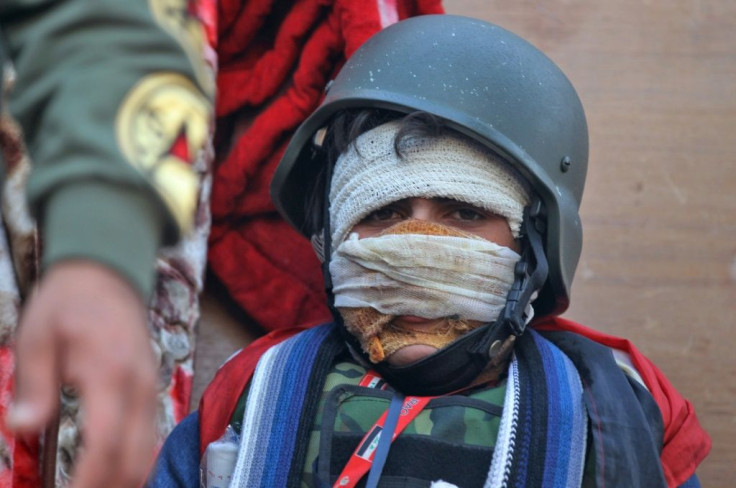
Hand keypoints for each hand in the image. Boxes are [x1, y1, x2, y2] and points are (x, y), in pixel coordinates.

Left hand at [7, 260, 157, 487]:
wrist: (107, 274)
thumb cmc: (67, 303)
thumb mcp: (37, 335)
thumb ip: (34, 384)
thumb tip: (21, 428)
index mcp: (110, 373)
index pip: (106, 444)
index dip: (88, 481)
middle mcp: (140, 387)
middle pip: (134, 458)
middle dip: (107, 487)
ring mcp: (150, 389)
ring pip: (147, 452)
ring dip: (122, 480)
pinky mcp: (150, 389)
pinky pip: (149, 438)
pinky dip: (132, 463)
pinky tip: (109, 474)